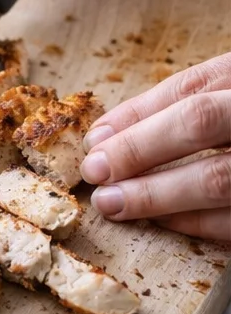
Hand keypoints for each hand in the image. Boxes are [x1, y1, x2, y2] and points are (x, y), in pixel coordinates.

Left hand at [80, 55, 230, 241]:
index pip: (192, 89)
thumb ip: (192, 100)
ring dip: (160, 195)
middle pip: (201, 122)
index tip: (96, 138)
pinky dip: (200, 224)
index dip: (139, 114)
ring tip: (115, 204)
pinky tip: (166, 223)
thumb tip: (111, 132)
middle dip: (141, 149)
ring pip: (220, 178)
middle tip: (95, 172)